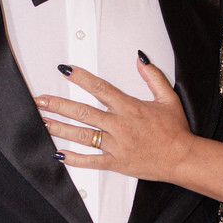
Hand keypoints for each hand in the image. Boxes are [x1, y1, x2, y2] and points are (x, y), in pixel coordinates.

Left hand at [35, 58, 195, 181]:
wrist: (182, 158)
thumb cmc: (175, 130)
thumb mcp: (168, 98)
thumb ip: (152, 77)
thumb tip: (140, 59)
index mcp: (129, 108)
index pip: (100, 89)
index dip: (81, 78)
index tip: (65, 70)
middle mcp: (118, 125)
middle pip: (82, 112)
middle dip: (59, 105)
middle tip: (40, 101)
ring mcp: (115, 145)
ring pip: (82, 136)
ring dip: (60, 129)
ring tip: (42, 122)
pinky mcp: (116, 163)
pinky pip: (91, 162)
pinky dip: (74, 160)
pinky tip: (58, 155)